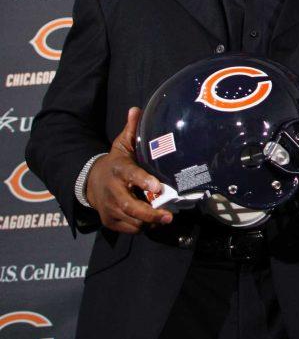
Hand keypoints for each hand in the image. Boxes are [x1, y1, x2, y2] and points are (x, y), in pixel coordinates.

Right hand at [85, 107, 172, 233]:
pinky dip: (141, 226)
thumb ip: (131, 131)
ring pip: (132, 220)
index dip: (143, 181)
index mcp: (118, 170)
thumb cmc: (115, 163)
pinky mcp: (109, 220)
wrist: (89, 182)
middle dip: (150, 213)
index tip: (158, 187)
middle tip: (169, 216)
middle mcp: (112, 191)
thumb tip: (137, 109)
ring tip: (165, 217)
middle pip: (130, 206)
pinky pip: (129, 228)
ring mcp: (109, 208)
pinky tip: (152, 220)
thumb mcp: (121, 146)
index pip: (130, 175)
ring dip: (149, 221)